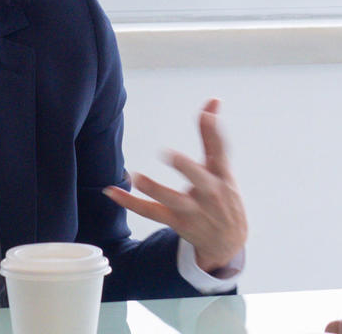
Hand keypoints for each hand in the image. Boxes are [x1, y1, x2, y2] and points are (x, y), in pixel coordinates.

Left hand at [103, 99, 247, 272]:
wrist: (228, 242)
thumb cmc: (224, 196)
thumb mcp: (222, 168)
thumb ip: (212, 135)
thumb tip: (213, 100)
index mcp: (222, 175)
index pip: (221, 151)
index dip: (214, 132)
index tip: (207, 112)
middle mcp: (210, 193)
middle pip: (198, 178)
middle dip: (185, 167)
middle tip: (168, 154)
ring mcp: (193, 210)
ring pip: (172, 200)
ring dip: (154, 189)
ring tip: (136, 177)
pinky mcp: (176, 222)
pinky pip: (150, 212)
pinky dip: (130, 203)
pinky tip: (112, 192)